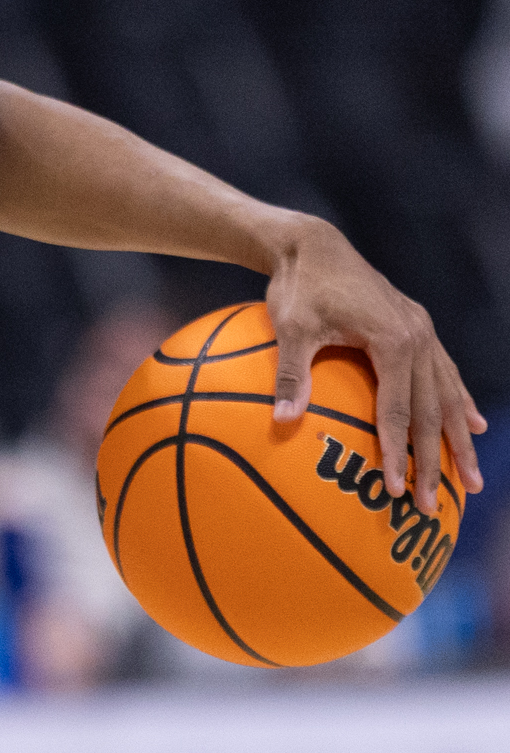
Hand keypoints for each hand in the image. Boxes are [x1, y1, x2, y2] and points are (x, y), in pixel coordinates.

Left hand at [267, 218, 485, 514]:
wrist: (313, 246)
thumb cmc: (297, 288)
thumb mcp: (290, 330)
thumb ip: (289, 375)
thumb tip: (279, 422)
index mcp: (393, 341)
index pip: (396, 411)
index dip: (396, 453)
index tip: (393, 489)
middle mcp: (418, 337)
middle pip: (431, 411)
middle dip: (435, 462)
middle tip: (432, 506)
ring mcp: (422, 331)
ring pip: (448, 395)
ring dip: (459, 439)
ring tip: (470, 480)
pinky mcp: (417, 326)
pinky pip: (446, 372)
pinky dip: (460, 401)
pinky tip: (474, 425)